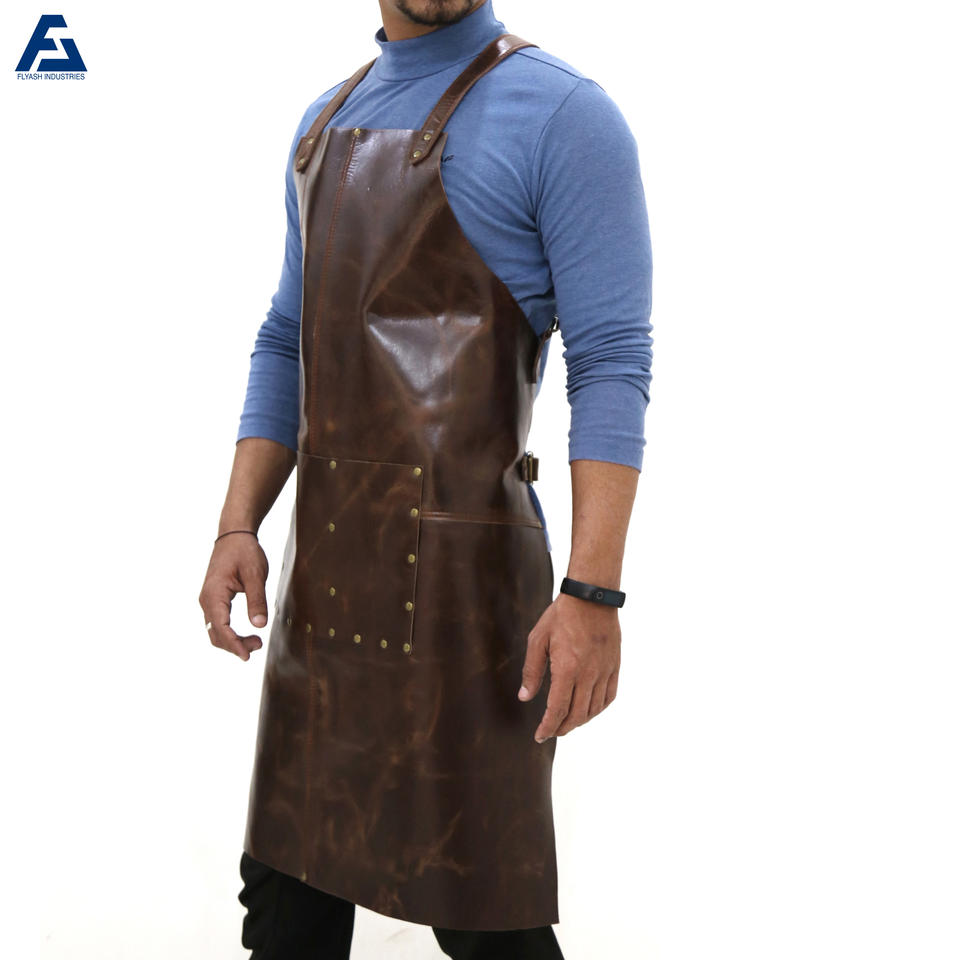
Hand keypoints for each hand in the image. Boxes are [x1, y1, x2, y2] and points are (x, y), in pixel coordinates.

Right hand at [198, 533, 268, 660]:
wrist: (234, 536)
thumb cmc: (245, 552)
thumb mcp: (255, 574)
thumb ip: (257, 599)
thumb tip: (259, 625)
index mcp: (214, 594)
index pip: (220, 627)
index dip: (233, 643)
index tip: (247, 656)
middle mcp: (206, 600)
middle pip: (215, 633)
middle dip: (234, 645)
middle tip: (258, 646)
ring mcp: (208, 601)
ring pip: (215, 630)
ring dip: (232, 641)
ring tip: (256, 642)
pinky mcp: (214, 600)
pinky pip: (218, 623)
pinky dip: (230, 633)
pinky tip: (245, 635)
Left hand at [518, 592, 620, 740]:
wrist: (591, 597)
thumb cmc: (561, 616)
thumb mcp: (538, 640)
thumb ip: (532, 671)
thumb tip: (524, 697)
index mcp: (567, 669)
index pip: (557, 709)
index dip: (548, 727)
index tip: (540, 736)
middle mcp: (588, 674)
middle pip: (577, 715)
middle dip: (562, 728)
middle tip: (551, 732)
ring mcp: (604, 671)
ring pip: (594, 709)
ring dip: (579, 721)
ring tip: (566, 723)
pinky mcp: (614, 666)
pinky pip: (609, 696)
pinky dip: (598, 709)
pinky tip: (588, 710)